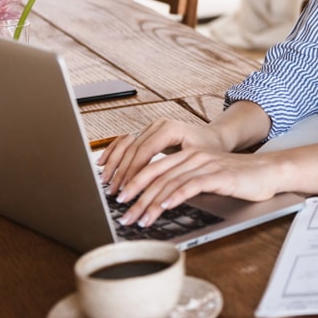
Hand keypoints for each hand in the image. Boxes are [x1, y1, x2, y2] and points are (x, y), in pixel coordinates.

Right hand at [96, 119, 225, 195]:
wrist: (214, 138)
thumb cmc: (209, 149)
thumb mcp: (197, 160)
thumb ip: (177, 170)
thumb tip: (161, 190)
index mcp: (170, 128)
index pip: (145, 150)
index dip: (133, 171)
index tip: (127, 189)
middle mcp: (158, 125)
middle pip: (133, 149)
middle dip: (122, 172)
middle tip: (114, 192)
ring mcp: (151, 127)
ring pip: (126, 144)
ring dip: (114, 164)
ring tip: (106, 182)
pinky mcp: (147, 132)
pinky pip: (125, 141)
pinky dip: (113, 152)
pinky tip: (102, 164)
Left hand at [114, 149, 282, 227]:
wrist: (270, 172)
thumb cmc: (240, 178)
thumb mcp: (208, 178)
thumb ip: (186, 183)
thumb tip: (159, 201)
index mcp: (189, 155)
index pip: (153, 168)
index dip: (134, 183)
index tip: (120, 201)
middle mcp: (195, 157)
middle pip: (157, 175)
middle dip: (136, 197)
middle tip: (124, 215)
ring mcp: (207, 165)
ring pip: (171, 182)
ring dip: (152, 202)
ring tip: (140, 219)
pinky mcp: (220, 176)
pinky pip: (192, 185)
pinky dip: (176, 196)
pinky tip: (165, 207)